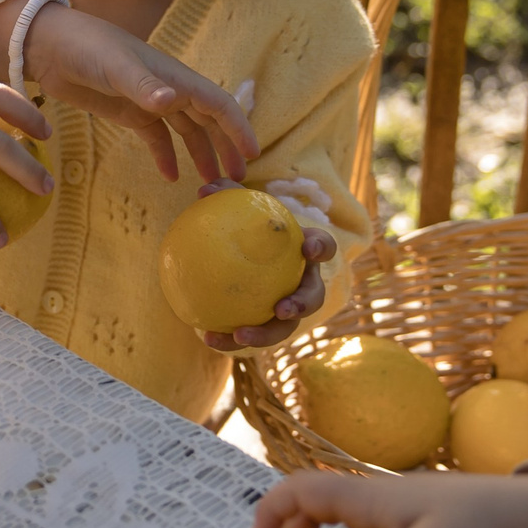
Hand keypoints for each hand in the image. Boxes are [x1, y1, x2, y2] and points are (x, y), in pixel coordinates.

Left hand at [19, 4, 256, 184]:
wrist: (50, 46)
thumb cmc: (86, 47)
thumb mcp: (115, 66)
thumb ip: (142, 85)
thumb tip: (171, 102)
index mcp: (174, 77)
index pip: (217, 104)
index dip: (237, 128)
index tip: (253, 153)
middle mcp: (168, 89)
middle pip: (207, 121)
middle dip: (225, 147)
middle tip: (236, 179)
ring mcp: (149, 101)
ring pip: (185, 131)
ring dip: (200, 154)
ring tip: (210, 182)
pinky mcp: (128, 112)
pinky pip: (156, 137)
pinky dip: (165, 155)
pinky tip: (170, 176)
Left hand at [198, 181, 339, 350]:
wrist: (239, 260)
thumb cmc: (245, 229)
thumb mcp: (240, 211)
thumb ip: (226, 197)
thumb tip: (203, 189)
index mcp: (304, 254)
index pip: (324, 246)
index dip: (321, 247)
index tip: (309, 247)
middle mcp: (303, 284)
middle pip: (313, 297)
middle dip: (302, 305)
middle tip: (282, 309)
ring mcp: (288, 309)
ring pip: (285, 327)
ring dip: (265, 334)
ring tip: (240, 336)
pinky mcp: (266, 326)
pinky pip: (251, 334)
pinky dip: (230, 338)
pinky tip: (207, 337)